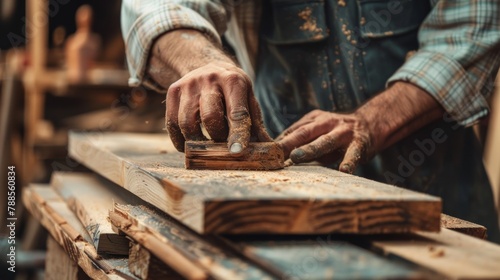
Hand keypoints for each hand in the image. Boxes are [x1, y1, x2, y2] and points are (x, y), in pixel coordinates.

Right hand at [146, 30, 271, 152]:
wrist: (209, 66)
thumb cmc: (234, 90)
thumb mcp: (249, 99)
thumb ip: (255, 124)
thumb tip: (266, 149)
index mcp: (233, 81)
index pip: (236, 112)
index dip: (237, 134)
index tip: (236, 152)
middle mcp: (209, 79)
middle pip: (210, 117)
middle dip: (217, 137)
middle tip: (221, 142)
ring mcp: (188, 85)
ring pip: (187, 123)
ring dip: (197, 141)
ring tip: (206, 143)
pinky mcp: (173, 91)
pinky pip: (172, 124)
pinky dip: (180, 141)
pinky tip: (190, 143)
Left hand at [277, 110, 372, 172]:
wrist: (370, 124)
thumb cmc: (336, 133)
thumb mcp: (317, 131)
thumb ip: (299, 140)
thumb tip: (274, 154)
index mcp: (314, 119)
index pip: (293, 131)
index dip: (278, 142)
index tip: (264, 152)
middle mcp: (327, 123)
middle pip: (304, 133)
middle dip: (287, 143)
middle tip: (273, 153)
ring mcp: (343, 132)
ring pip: (325, 141)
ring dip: (309, 149)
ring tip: (296, 157)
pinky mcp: (359, 143)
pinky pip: (352, 154)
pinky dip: (348, 162)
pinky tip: (343, 171)